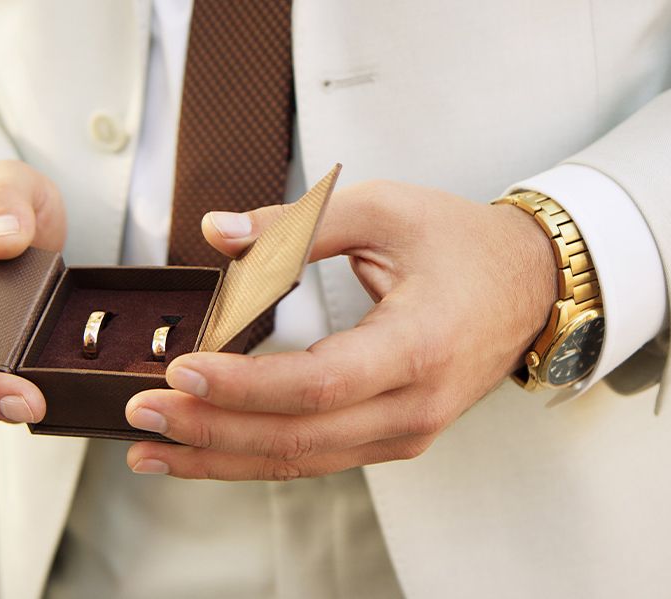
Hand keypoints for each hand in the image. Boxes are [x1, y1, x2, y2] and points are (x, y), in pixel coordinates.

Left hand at [125, 180, 556, 478]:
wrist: (529, 286)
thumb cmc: (463, 246)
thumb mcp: (384, 210)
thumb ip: (296, 224)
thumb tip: (219, 231)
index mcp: (418, 346)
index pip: (318, 384)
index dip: (245, 386)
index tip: (182, 373)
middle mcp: (413, 405)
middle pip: (299, 437)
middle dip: (212, 432)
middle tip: (141, 416)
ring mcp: (404, 432)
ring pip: (300, 461)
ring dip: (221, 458)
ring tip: (152, 450)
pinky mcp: (391, 437)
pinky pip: (314, 455)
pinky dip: (255, 455)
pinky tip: (207, 450)